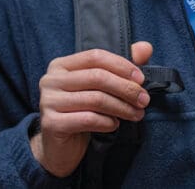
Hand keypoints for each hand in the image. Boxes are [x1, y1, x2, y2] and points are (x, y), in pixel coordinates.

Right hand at [30, 41, 152, 177]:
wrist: (60, 147)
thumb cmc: (82, 111)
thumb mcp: (101, 87)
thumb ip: (121, 66)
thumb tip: (146, 47)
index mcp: (61, 65)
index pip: (96, 56)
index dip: (121, 65)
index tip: (141, 79)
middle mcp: (51, 80)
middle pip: (97, 77)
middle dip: (126, 88)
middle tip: (144, 100)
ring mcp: (48, 101)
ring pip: (95, 99)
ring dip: (122, 107)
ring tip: (136, 114)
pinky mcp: (51, 123)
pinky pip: (88, 119)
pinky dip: (107, 122)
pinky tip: (115, 125)